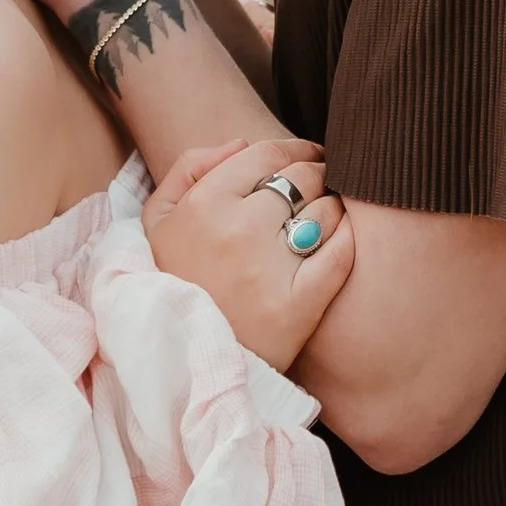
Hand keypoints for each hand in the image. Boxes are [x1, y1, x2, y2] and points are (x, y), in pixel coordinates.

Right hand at [142, 138, 353, 375]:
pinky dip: (348, 240)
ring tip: (326, 218)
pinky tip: (341, 241)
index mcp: (203, 204)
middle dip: (318, 174)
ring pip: (327, 210)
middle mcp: (237, 230)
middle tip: (322, 184)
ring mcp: (270, 269)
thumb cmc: (173, 282)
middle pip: (302, 178)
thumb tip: (242, 143)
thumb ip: (189, 169)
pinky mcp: (299, 305)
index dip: (293, 149)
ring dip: (333, 208)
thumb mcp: (156, 222)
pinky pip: (342, 252)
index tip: (306, 155)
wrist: (183, 362)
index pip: (266, 155)